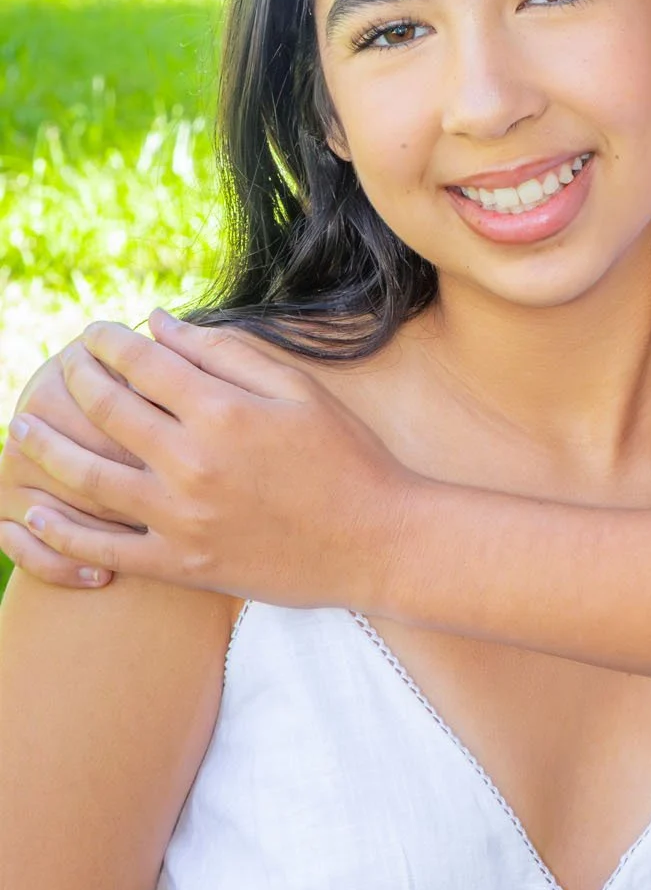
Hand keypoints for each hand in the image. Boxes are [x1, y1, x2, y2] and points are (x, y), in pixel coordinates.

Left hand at [0, 314, 420, 609]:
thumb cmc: (346, 455)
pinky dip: (62, 534)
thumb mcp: (297, 388)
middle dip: (77, 381)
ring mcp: (182, 518)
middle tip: (61, 367)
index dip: (111, 343)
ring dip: (48, 448)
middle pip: (108, 411)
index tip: (94, 333)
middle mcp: (193, 462)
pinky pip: (105, 549)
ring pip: (90, 478)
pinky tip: (34, 516)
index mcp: (223, 410)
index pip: (144, 363)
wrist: (377, 540)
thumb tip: (160, 324)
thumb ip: (226, 352)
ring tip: (24, 427)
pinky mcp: (182, 565)